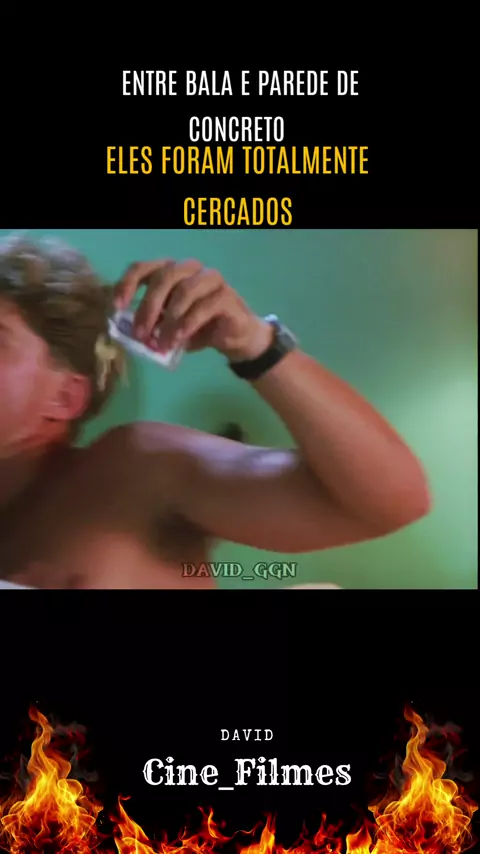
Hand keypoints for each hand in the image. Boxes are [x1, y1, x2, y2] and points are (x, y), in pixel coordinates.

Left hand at [113, 258, 273, 360]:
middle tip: (140, 334)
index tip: (117, 307)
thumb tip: (132, 333)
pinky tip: (179, 340)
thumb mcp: (169, 327)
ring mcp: (210, 280)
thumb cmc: (198, 328)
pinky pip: (204, 307)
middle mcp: (190, 269)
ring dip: (169, 320)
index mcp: (171, 271)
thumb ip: (152, 325)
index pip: (143, 267)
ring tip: (162, 344)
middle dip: (148, 307)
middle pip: (163, 277)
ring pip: (184, 291)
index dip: (128, 284)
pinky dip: (187, 324)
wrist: (236, 338)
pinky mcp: (226, 296)